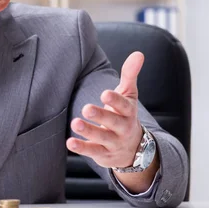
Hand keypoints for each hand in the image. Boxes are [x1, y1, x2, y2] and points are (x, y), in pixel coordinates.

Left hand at [66, 51, 144, 168]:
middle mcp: (123, 128)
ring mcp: (114, 143)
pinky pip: (92, 151)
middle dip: (101, 116)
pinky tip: (69, 142)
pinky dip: (81, 147)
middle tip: (86, 108)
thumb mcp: (128, 95)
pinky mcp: (103, 154)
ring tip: (75, 123)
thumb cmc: (125, 115)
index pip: (124, 105)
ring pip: (102, 138)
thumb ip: (130, 75)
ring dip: (88, 131)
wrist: (135, 149)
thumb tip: (138, 53)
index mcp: (128, 112)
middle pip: (113, 122)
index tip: (105, 93)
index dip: (115, 100)